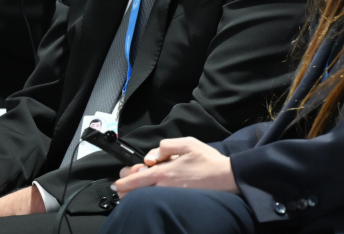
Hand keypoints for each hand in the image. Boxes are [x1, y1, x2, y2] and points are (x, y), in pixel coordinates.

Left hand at [112, 137, 236, 197]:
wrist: (226, 177)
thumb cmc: (208, 160)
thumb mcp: (187, 143)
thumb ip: (167, 145)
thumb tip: (152, 155)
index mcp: (165, 171)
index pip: (137, 179)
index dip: (124, 181)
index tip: (118, 182)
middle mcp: (165, 186)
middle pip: (138, 192)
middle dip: (126, 190)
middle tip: (122, 187)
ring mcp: (171, 196)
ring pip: (146, 198)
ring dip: (137, 195)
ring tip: (131, 192)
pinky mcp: (178, 201)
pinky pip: (158, 201)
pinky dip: (149, 198)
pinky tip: (149, 195)